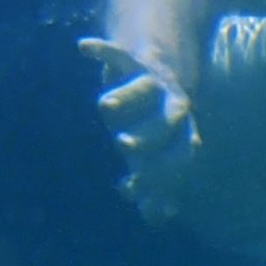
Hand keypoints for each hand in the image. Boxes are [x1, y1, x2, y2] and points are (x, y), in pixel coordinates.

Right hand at [81, 36, 200, 205]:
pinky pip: (120, 52)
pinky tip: (84, 48)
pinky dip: (104, 49)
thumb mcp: (153, 154)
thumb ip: (154, 185)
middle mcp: (174, 105)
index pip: (180, 154)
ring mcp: (155, 80)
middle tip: (124, 145)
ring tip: (104, 106)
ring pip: (147, 87)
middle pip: (171, 119)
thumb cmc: (153, 124)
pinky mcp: (135, 56)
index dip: (160, 171)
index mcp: (181, 132)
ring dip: (128, 96)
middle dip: (150, 134)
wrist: (159, 68)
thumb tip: (156, 218)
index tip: (126, 188)